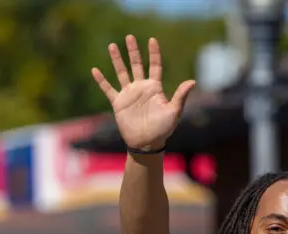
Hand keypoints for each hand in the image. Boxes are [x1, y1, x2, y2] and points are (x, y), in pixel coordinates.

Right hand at [91, 36, 196, 150]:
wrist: (147, 143)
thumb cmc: (163, 129)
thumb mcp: (174, 112)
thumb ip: (180, 96)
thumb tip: (193, 81)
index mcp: (155, 88)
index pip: (155, 66)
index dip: (154, 53)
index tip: (152, 40)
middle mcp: (141, 88)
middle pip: (137, 64)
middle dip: (133, 51)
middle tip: (130, 37)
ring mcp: (129, 94)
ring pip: (122, 72)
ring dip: (117, 60)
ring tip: (112, 46)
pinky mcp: (118, 103)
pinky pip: (108, 89)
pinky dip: (101, 80)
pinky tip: (94, 70)